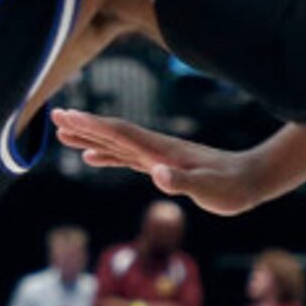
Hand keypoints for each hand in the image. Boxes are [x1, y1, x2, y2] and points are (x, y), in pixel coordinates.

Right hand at [53, 110, 268, 215]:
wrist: (251, 180)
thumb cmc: (231, 188)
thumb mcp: (208, 189)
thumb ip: (182, 181)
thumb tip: (157, 175)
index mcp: (160, 151)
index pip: (120, 134)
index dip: (93, 126)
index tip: (67, 117)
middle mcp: (155, 150)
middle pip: (112, 134)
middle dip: (83, 126)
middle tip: (54, 117)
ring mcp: (157, 157)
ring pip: (115, 144)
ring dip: (89, 139)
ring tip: (63, 136)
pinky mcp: (161, 167)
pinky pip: (126, 158)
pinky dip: (106, 156)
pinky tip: (93, 159)